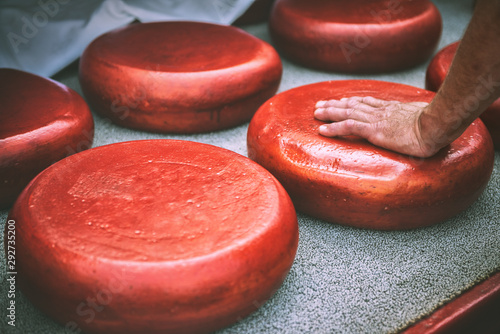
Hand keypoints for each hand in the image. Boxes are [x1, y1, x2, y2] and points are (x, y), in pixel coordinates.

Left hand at [314, 96, 438, 157]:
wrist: (437, 126)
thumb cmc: (436, 124)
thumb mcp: (423, 118)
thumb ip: (415, 119)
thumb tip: (419, 122)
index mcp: (391, 108)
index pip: (366, 102)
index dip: (351, 101)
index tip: (340, 100)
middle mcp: (380, 111)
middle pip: (352, 105)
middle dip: (334, 104)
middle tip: (320, 104)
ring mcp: (376, 120)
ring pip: (346, 113)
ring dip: (329, 113)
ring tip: (316, 114)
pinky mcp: (374, 130)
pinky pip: (348, 127)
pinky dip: (333, 128)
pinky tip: (322, 130)